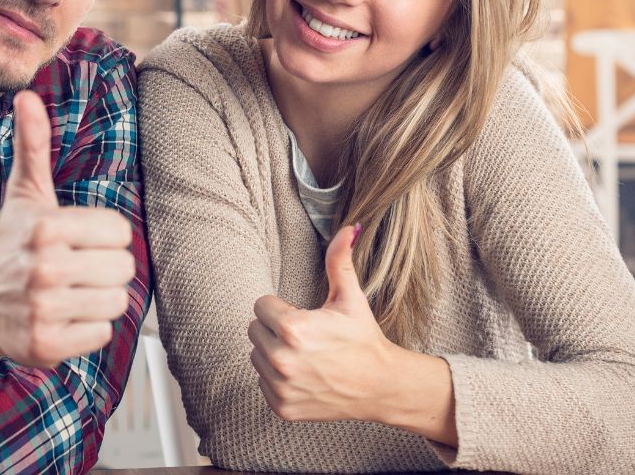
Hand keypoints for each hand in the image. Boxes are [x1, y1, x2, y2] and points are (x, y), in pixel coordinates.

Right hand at [0, 90, 135, 367]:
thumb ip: (33, 145)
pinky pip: (102, 335)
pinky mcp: (46, 345)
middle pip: (124, 269)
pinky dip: (89, 331)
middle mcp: (43, 268)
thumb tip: (26, 96)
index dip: (105, 238)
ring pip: (116, 303)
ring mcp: (43, 309)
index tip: (78, 242)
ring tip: (71, 294)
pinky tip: (64, 318)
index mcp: (47, 227)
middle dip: (105, 270)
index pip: (120, 232)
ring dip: (99, 300)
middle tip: (76, 271)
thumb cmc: (13, 245)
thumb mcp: (26, 194)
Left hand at [248, 224, 396, 421]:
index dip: (281, 308)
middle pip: (254, 330)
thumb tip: (347, 228)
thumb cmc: (363, 338)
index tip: (303, 316)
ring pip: (256, 356)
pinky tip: (304, 375)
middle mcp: (282, 360)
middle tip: (305, 336)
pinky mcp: (281, 407)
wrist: (380, 385)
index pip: (260, 306)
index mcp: (293, 329)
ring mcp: (281, 386)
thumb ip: (339, 261)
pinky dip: (278, 378)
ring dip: (274, 352)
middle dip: (275, 329)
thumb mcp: (350, 297)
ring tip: (305, 355)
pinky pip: (262, 381)